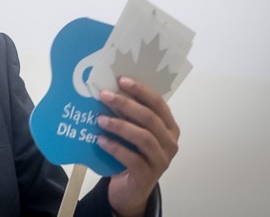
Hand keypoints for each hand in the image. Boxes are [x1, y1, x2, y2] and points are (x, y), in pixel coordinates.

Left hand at [96, 77, 179, 216]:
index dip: (141, 90)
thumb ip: (130, 116)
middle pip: (150, 118)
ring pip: (143, 137)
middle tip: (104, 95)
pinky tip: (100, 140)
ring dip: (119, 125)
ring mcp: (162, 160)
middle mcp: (170, 143)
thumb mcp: (134, 132)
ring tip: (99, 119)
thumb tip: (109, 90)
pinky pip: (132, 158)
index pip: (158, 103)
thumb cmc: (132, 154)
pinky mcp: (148, 176)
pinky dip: (115, 147)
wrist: (131, 189)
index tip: (121, 80)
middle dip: (126, 104)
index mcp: (169, 127)